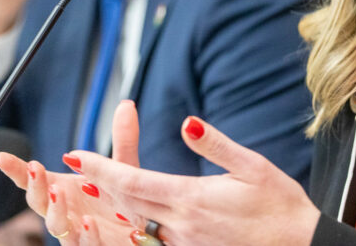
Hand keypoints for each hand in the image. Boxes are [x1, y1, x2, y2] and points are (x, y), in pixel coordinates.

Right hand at [0, 101, 140, 243]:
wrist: (143, 236)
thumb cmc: (123, 203)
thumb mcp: (124, 168)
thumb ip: (122, 139)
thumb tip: (126, 105)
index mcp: (64, 189)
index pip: (32, 179)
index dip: (15, 169)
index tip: (0, 156)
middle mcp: (65, 211)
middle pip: (38, 201)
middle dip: (34, 185)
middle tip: (35, 168)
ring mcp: (76, 232)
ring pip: (57, 226)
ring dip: (55, 210)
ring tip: (58, 192)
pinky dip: (86, 236)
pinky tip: (89, 222)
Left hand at [67, 113, 320, 245]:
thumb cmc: (280, 205)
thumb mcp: (252, 166)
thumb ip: (215, 145)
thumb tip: (186, 123)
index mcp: (192, 199)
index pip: (132, 180)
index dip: (100, 167)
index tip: (75, 154)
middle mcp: (182, 225)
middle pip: (126, 202)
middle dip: (98, 183)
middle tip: (76, 165)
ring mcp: (186, 244)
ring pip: (137, 222)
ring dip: (114, 203)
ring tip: (93, 185)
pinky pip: (155, 239)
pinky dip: (136, 223)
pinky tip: (128, 215)